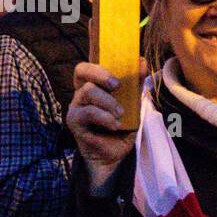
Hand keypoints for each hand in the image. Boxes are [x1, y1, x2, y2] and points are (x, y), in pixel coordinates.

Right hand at [67, 62, 136, 194]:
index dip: (98, 62)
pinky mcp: (74, 122)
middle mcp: (80, 94)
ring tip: (120, 113)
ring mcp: (75, 107)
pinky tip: (115, 125)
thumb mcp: (132, 104)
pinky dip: (105, 117)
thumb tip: (142, 61)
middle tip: (117, 85)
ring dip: (108, 101)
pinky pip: (89, 112)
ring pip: (88, 91)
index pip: (87, 66)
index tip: (118, 71)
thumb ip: (135, 84)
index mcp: (92, 86)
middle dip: (101, 74)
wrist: (114, 155)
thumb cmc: (120, 127)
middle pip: (81, 70)